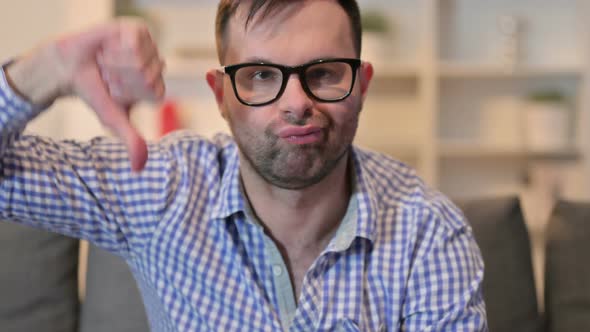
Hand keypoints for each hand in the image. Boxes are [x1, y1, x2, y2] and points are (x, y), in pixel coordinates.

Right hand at [7, 19, 164, 171]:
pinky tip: (107, 49)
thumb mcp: (114, 119)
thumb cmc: (94, 92)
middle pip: (149, 78)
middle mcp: (157, 66)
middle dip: (122, 81)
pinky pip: (134, 45)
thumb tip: (139, 168)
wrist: (68, 67)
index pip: (156, 93)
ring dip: (116, 66)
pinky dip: (115, 51)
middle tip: (109, 76)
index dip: (130, 94)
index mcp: (158, 87)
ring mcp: (150, 46)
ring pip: (140, 62)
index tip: (115, 91)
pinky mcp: (137, 30)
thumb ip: (131, 141)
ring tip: (107, 62)